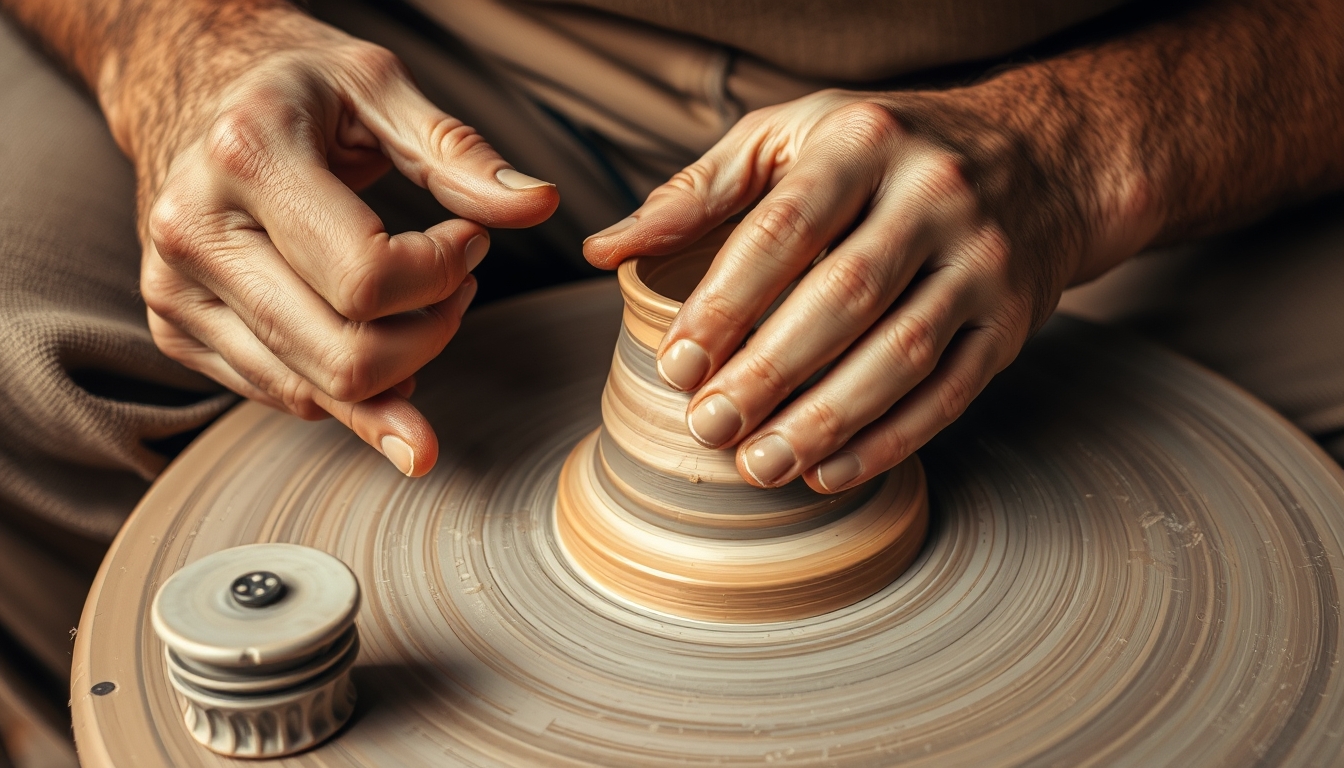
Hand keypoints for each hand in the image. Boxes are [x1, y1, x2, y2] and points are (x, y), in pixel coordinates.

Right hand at [118, 5, 556, 474]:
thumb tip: (540, 204)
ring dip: (401, 367)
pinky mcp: (177, 329)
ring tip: (423, 305)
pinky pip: (287, 396)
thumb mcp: (377, 85)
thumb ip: (458, 152)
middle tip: (460, 284)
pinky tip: (382, 338)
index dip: (444, 275)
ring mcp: (174, 289)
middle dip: (433, 335)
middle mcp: (196, 231)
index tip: (471, 239)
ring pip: (317, 394)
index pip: (368, 280)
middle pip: (346, 358)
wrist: (184, 90)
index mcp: (246, 156)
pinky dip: (353, 386)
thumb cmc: (293, 86)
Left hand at [585, 87, 1151, 491]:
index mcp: (864, 142)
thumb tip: (604, 249)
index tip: (676, 366)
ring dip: (827, 420)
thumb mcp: (791, 136)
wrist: (1039, 157)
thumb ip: (697, 191)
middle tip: (709, 427)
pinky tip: (831, 472)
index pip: (783, 229)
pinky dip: (889, 440)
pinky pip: (950, 392)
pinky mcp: (1013, 321)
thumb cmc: (885, 149)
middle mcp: (934, 195)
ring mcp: (983, 260)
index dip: (725, 305)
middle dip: (769, 372)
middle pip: (843, 297)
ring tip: (761, 465)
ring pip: (900, 353)